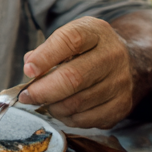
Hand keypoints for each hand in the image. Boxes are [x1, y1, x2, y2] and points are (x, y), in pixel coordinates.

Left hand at [19, 17, 133, 128]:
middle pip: (73, 77)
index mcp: (96, 32)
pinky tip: (63, 110)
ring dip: (54, 106)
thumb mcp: (68, 38)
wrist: (125, 63)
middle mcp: (113, 55)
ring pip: (77, 103)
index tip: (28, 70)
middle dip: (43, 90)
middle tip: (26, 96)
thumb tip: (30, 69)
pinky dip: (68, 118)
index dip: (45, 57)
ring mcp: (120, 82)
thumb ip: (45, 51)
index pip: (70, 41)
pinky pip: (86, 119)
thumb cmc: (86, 51)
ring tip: (46, 101)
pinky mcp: (122, 105)